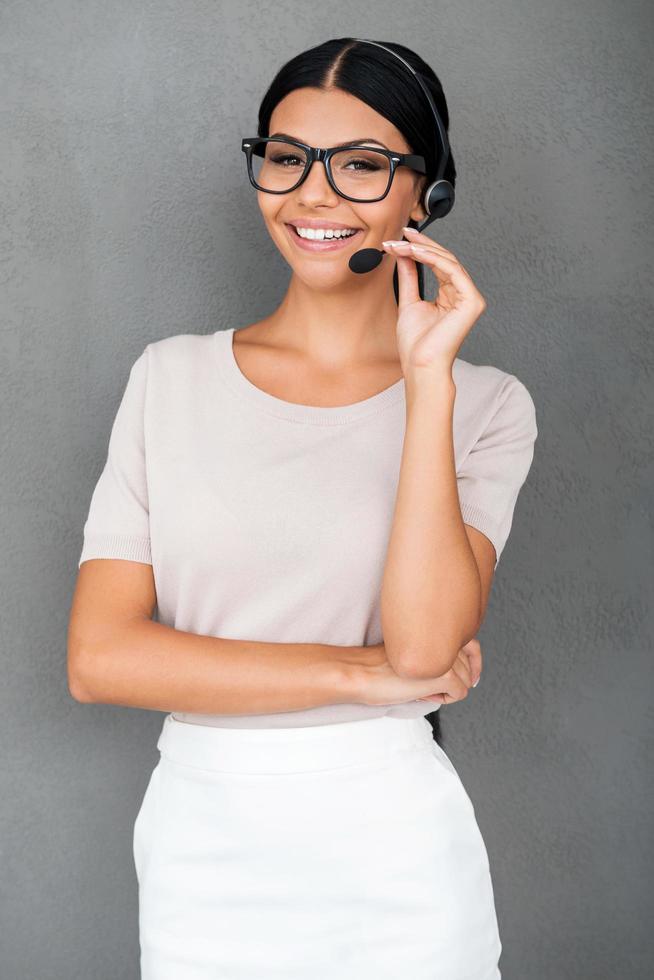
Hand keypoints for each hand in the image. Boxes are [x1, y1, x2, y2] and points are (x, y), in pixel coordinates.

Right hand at [356, 638, 481, 707]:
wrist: (362, 672)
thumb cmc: (381, 665)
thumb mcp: (414, 652)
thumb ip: (436, 651)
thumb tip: (461, 671)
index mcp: (437, 629)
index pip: (472, 646)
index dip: (466, 664)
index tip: (461, 675)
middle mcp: (446, 639)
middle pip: (469, 667)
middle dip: (452, 680)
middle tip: (426, 684)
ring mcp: (447, 656)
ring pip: (466, 682)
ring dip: (447, 690)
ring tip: (422, 688)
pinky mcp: (445, 675)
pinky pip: (460, 693)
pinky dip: (445, 699)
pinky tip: (424, 694)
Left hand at [381, 226, 486, 377]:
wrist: (420, 365)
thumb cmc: (416, 344)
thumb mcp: (409, 301)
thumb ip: (409, 276)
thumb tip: (404, 254)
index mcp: (451, 296)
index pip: (438, 264)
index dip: (420, 249)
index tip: (400, 239)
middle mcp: (463, 295)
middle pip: (445, 259)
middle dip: (421, 244)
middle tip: (401, 234)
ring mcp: (471, 298)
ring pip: (448, 262)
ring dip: (423, 250)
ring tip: (402, 244)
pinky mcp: (472, 301)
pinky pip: (452, 271)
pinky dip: (432, 259)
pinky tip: (414, 253)